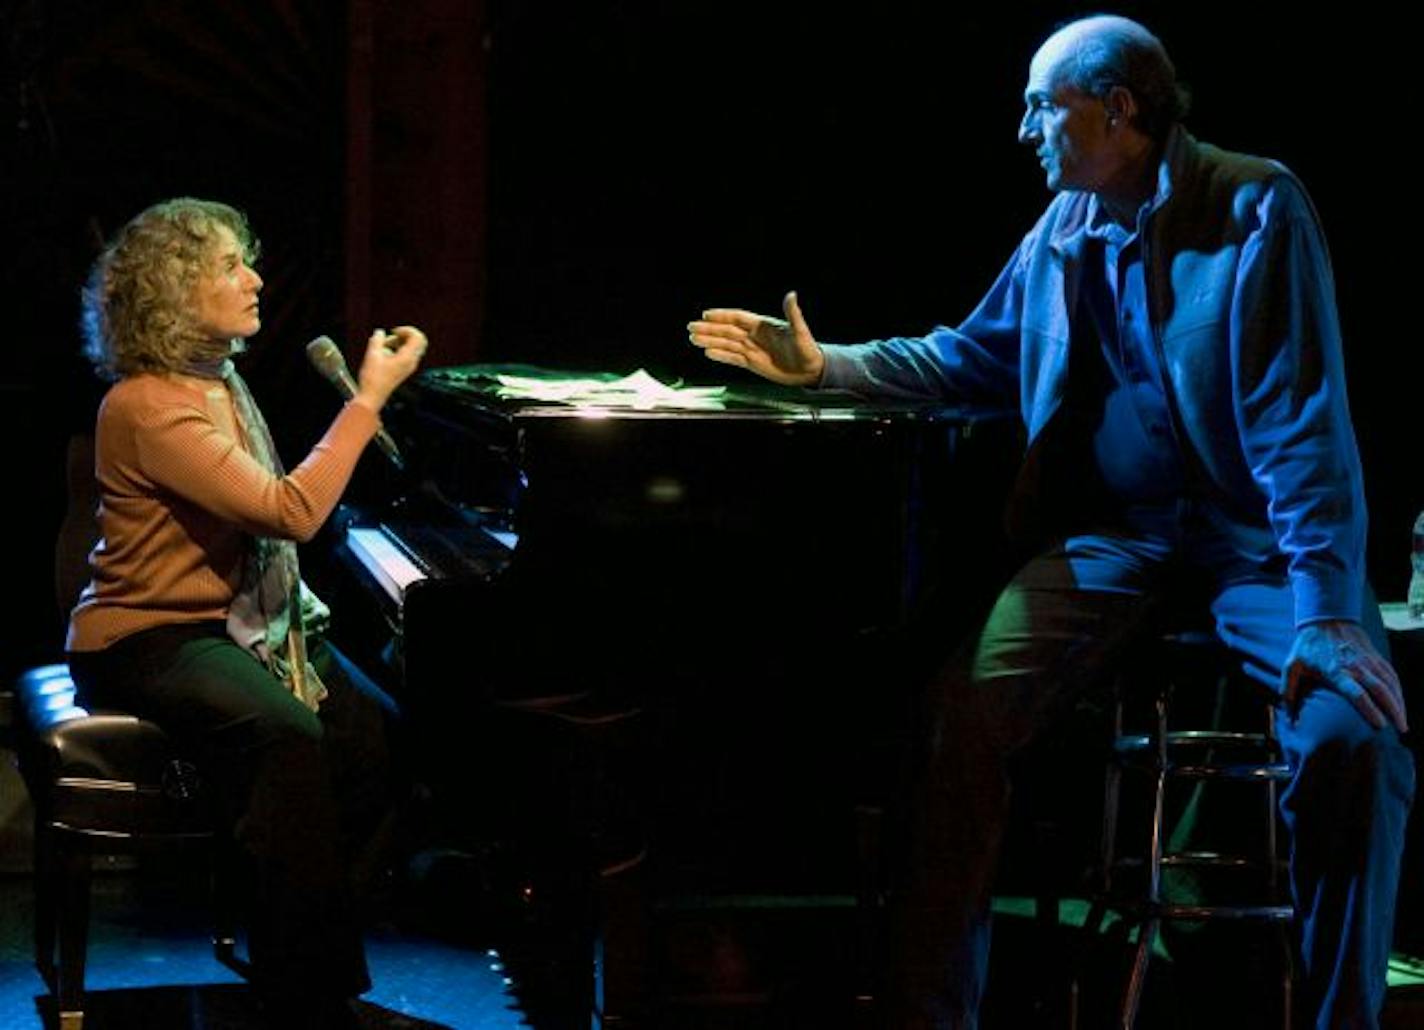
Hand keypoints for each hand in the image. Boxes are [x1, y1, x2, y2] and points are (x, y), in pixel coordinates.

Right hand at [354, 325, 427, 410]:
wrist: (372, 396)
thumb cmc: (372, 379)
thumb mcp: (372, 354)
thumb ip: (377, 340)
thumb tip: (380, 332)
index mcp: (407, 358)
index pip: (418, 337)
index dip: (406, 330)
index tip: (394, 332)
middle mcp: (412, 362)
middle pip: (418, 341)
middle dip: (404, 335)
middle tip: (391, 337)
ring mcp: (409, 367)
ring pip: (411, 347)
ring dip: (399, 342)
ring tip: (383, 346)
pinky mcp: (404, 370)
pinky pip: (406, 354)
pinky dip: (397, 349)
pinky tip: (383, 353)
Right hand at [688, 291, 824, 385]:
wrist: (810, 370)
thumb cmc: (808, 349)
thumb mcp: (801, 332)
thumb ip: (793, 314)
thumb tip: (791, 295)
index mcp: (763, 326)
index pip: (738, 318)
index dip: (722, 316)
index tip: (706, 314)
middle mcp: (755, 336)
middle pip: (727, 330)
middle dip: (709, 329)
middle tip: (691, 327)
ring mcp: (752, 349)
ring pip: (727, 344)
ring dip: (710, 340)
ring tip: (693, 339)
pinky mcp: (753, 363)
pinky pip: (733, 358)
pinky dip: (720, 355)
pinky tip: (708, 352)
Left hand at [1284, 619, 1407, 731]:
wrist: (1326, 618)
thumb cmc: (1308, 645)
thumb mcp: (1292, 666)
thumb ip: (1289, 691)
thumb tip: (1288, 718)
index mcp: (1336, 671)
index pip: (1357, 693)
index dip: (1369, 709)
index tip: (1380, 725)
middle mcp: (1356, 666)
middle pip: (1380, 690)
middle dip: (1393, 710)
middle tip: (1401, 729)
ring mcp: (1368, 660)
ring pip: (1390, 683)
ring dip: (1399, 703)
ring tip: (1403, 722)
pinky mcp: (1375, 656)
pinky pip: (1391, 674)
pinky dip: (1398, 689)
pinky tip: (1400, 702)